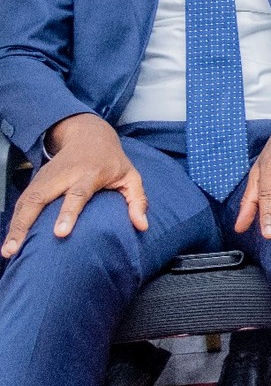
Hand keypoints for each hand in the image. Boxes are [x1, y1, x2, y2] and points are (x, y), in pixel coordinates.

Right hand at [1, 113, 146, 258]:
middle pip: (40, 198)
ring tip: (7, 250)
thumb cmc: (112, 161)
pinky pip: (21, 201)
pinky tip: (10, 239)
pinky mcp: (36, 180)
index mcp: (89, 173)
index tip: (59, 233)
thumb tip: (142, 226)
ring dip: (14, 226)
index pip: (77, 195)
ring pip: (25, 200)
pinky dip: (14, 220)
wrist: (89, 134)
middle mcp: (63, 175)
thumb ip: (138, 200)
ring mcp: (46, 177)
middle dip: (25, 224)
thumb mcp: (131, 176)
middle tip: (15, 248)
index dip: (68, 214)